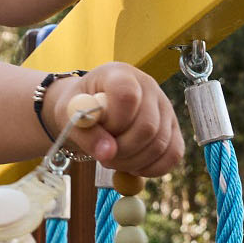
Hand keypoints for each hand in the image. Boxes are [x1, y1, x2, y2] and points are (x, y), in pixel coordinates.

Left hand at [42, 63, 183, 176]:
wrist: (90, 110)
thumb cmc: (78, 109)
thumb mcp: (70, 117)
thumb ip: (86, 134)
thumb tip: (107, 153)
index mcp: (120, 74)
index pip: (127, 96)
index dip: (114, 122)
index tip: (100, 132)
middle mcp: (148, 86)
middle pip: (147, 126)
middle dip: (122, 150)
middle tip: (104, 157)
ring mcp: (164, 107)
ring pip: (160, 144)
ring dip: (133, 162)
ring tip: (113, 159)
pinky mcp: (172, 127)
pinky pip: (174, 154)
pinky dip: (153, 168)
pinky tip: (133, 166)